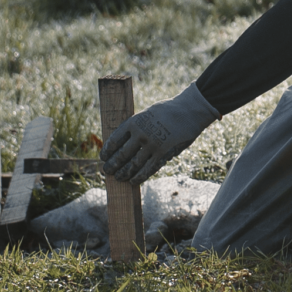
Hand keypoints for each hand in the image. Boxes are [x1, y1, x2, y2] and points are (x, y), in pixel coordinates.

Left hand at [101, 84, 216, 182]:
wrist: (189, 111)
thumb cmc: (167, 111)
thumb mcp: (147, 114)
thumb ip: (137, 127)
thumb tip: (125, 143)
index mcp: (134, 122)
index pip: (114, 140)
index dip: (107, 151)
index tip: (103, 158)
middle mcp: (140, 134)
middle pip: (121, 155)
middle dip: (112, 165)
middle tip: (106, 171)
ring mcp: (152, 145)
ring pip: (133, 165)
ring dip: (124, 173)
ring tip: (118, 178)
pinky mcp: (163, 154)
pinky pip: (148, 169)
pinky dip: (139, 177)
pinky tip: (133, 181)